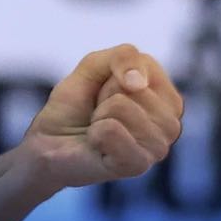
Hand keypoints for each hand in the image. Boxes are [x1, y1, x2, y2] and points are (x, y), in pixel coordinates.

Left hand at [23, 44, 183, 188]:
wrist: (49, 143)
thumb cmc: (76, 107)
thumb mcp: (93, 67)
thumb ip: (122, 56)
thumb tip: (138, 82)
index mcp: (167, 98)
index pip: (146, 64)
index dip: (112, 74)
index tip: (104, 92)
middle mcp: (171, 123)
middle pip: (135, 87)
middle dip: (105, 95)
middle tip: (98, 114)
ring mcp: (158, 147)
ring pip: (122, 106)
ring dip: (99, 114)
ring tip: (98, 128)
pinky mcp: (139, 165)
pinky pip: (112, 130)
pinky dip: (94, 132)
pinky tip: (97, 144)